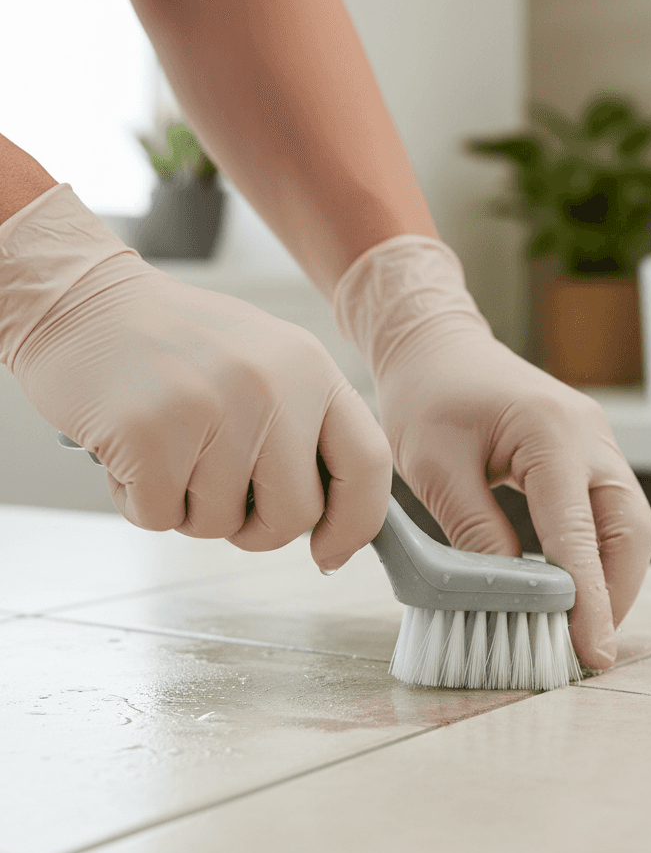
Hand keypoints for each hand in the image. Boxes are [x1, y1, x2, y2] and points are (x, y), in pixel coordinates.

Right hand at [2, 185, 390, 569]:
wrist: (81, 301)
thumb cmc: (176, 346)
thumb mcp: (268, 365)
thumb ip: (307, 433)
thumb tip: (334, 524)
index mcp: (312, 369)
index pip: (368, 464)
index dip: (355, 524)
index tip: (330, 552)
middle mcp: (272, 385)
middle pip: (295, 514)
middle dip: (255, 529)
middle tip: (218, 496)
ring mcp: (212, 408)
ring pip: (220, 524)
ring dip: (188, 508)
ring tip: (168, 450)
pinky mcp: (149, 433)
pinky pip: (160, 518)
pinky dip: (140, 502)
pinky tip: (131, 452)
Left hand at [376, 325, 650, 668]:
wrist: (437, 346)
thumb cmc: (428, 396)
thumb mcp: (435, 467)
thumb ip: (476, 532)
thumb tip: (510, 594)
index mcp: (551, 434)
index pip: (579, 533)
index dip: (588, 600)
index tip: (591, 652)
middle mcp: (589, 436)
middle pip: (631, 530)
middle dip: (616, 594)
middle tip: (587, 646)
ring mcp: (596, 442)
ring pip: (629, 523)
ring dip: (611, 576)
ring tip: (579, 624)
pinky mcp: (588, 451)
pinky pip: (608, 510)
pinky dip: (598, 553)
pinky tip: (572, 583)